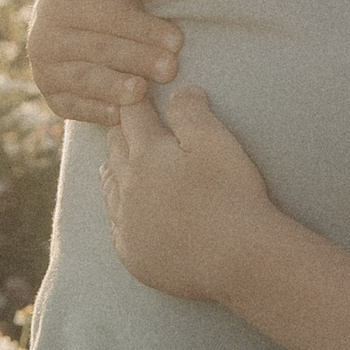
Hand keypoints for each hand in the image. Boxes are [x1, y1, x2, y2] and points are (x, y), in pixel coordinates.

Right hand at [27, 0, 182, 124]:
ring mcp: (43, 69)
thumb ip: (132, 6)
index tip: (177, 41)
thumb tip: (172, 40)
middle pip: (98, 48)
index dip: (143, 29)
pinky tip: (120, 115)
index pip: (107, 16)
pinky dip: (97, 112)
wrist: (62, 25)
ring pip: (84, 79)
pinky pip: (73, 107)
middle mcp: (44, 36)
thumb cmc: (100, 2)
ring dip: (116, 87)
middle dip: (137, 58)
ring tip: (142, 91)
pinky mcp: (50, 96)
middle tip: (169, 69)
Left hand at [97, 84, 277, 300]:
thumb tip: (179, 91)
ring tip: (111, 165)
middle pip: (115, 149)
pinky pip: (117, 228)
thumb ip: (192, 112)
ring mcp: (127, 224)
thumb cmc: (232, 194)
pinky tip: (126, 214)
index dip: (136, 100)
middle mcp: (128, 187)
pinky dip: (120, 214)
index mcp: (146, 154)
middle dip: (120, 132)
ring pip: (110, 189)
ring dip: (112, 172)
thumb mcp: (216, 141)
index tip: (136, 91)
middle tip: (124, 123)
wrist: (239, 258)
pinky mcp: (133, 255)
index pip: (133, 115)